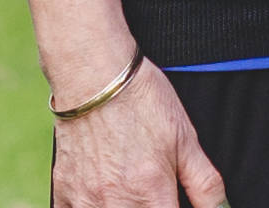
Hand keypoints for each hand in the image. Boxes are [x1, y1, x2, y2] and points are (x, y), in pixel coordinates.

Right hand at [50, 63, 225, 207]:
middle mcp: (116, 204)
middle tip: (149, 190)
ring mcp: (86, 200)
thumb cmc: (141, 99)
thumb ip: (205, 185)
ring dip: (120, 207)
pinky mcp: (63, 190)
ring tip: (126, 186)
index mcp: (151, 195)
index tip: (169, 201)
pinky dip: (90, 206)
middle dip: (148, 207)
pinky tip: (101, 191)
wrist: (94, 73)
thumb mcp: (185, 139)